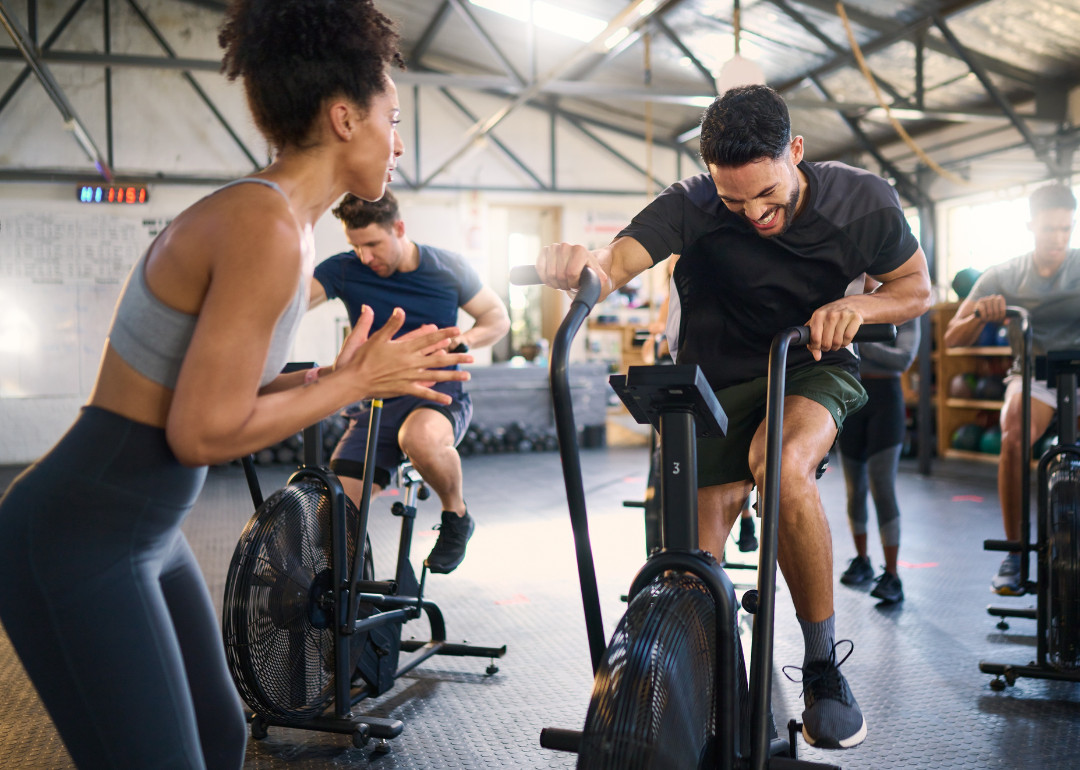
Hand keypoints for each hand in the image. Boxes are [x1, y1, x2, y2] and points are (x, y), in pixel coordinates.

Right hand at [340, 309, 472, 403]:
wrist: (355, 381)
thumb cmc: (362, 359)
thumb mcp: (376, 338)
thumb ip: (391, 324)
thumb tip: (400, 309)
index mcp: (405, 348)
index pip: (429, 339)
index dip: (444, 333)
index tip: (457, 330)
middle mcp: (411, 362)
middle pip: (439, 358)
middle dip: (456, 357)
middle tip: (471, 356)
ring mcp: (410, 377)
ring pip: (436, 376)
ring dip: (452, 376)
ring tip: (467, 376)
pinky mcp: (405, 389)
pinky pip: (424, 393)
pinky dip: (436, 397)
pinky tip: (448, 400)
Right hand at [536, 242, 608, 291]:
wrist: (581, 267)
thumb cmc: (590, 274)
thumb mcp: (599, 278)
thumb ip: (601, 279)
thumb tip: (601, 279)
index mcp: (580, 250)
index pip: (571, 273)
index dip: (573, 284)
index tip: (578, 284)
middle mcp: (565, 246)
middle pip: (560, 275)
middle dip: (565, 284)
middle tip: (570, 284)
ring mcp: (553, 248)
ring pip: (549, 274)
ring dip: (556, 283)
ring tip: (563, 281)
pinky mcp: (544, 252)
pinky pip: (539, 269)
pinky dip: (545, 278)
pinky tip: (553, 279)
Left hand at [806, 303, 863, 361]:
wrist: (852, 304)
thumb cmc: (832, 315)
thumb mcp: (819, 323)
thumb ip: (813, 339)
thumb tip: (816, 356)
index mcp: (818, 315)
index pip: (814, 338)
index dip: (816, 347)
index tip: (819, 347)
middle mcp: (830, 314)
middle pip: (826, 342)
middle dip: (827, 347)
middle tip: (829, 345)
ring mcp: (843, 315)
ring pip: (837, 342)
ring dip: (837, 346)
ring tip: (836, 342)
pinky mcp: (855, 318)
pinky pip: (848, 338)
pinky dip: (846, 342)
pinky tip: (844, 339)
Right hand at [973, 294, 1006, 322]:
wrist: (982, 313)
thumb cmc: (993, 314)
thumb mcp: (1001, 316)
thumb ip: (1006, 319)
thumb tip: (1007, 322)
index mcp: (1000, 298)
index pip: (1002, 309)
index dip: (1001, 316)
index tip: (1000, 319)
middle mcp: (993, 297)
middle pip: (996, 311)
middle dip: (995, 318)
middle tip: (994, 321)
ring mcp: (986, 298)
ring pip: (990, 311)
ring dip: (989, 318)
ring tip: (989, 320)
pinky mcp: (980, 302)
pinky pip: (983, 311)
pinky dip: (984, 316)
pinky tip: (984, 318)